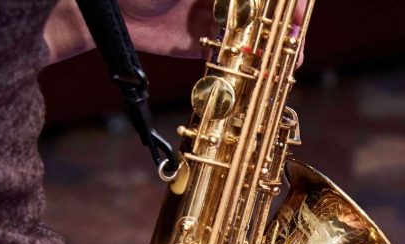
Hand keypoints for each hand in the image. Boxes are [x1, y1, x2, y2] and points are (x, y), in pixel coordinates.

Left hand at [45, 0, 307, 63]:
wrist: (105, 6)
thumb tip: (262, 2)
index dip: (292, 3)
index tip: (299, 15)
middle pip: (270, 13)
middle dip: (287, 28)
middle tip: (294, 44)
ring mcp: (217, 18)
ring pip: (256, 35)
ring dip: (273, 51)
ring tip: (283, 65)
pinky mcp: (204, 43)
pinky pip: (233, 56)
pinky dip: (248, 67)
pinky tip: (260, 76)